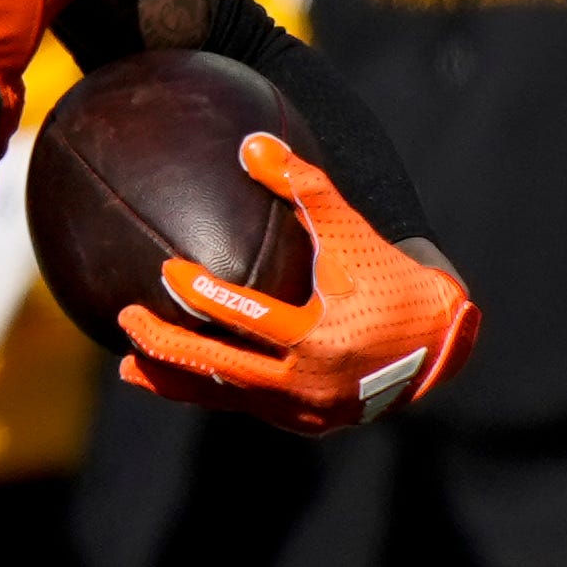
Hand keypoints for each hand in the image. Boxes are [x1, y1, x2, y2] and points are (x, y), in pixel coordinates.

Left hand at [117, 133, 478, 435]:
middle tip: (127, 317)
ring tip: (126, 365)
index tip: (167, 270)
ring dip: (175, 380)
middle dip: (168, 345)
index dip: (203, 296)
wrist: (440, 344)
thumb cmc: (388, 279)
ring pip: (226, 398)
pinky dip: (205, 394)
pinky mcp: (303, 423)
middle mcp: (309, 384)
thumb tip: (251, 143)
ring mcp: (304, 411)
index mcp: (321, 339)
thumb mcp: (351, 233)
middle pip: (222, 370)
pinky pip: (243, 408)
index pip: (248, 320)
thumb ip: (304, 188)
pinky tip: (165, 380)